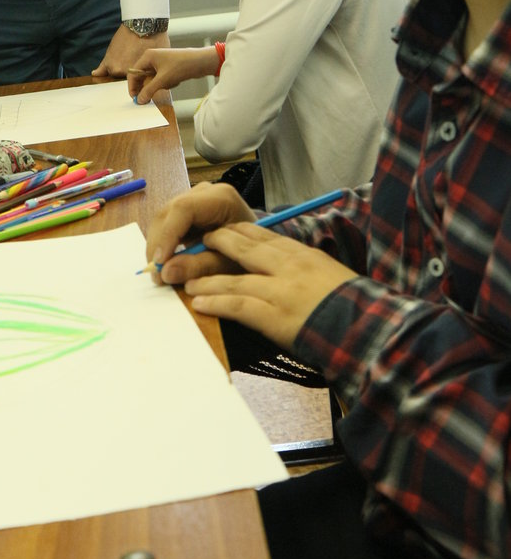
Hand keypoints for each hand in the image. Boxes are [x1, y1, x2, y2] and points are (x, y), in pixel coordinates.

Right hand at [128, 46, 219, 104]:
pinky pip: (161, 79)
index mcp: (147, 56)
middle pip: (142, 76)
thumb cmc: (181, 66)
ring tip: (171, 82)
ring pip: (152, 79)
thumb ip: (149, 90)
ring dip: (159, 85)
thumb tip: (140, 100)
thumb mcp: (163, 80)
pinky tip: (176, 80)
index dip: (132, 86)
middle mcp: (152, 58)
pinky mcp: (167, 67)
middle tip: (148, 98)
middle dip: (147, 87)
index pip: (133, 73)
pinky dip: (166, 83)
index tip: (135, 98)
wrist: (201, 62)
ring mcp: (160, 62)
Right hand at [146, 182, 257, 283]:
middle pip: (168, 213)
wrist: (260, 247)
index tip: (159, 263)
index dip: (167, 235)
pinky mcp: (186, 210)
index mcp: (221, 198)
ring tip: (161, 273)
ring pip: (163, 219)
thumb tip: (165, 272)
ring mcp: (193, 199)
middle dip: (158, 245)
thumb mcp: (229, 263)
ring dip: (158, 246)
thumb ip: (200, 267)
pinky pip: (167, 225)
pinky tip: (166, 263)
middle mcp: (204, 193)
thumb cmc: (251, 253)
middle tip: (156, 275)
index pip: (183, 209)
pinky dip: (164, 245)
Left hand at [185, 222, 356, 350]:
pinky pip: (238, 307)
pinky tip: (200, 303)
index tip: (223, 229)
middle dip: (218, 245)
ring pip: (235, 281)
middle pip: (245, 250)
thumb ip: (307, 268)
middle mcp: (290, 268)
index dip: (240, 232)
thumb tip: (288, 267)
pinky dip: (216, 303)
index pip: (266, 237)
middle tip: (200, 244)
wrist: (370, 329)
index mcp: (304, 256)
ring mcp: (281, 291)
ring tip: (188, 281)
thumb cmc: (356, 306)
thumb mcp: (331, 274)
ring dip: (207, 280)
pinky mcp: (276, 317)